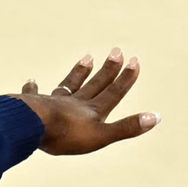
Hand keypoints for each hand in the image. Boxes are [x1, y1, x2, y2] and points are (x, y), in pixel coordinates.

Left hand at [18, 50, 160, 153]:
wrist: (32, 126)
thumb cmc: (66, 134)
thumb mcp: (101, 135)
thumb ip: (127, 127)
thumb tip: (156, 116)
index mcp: (93, 110)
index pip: (113, 92)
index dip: (126, 78)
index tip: (135, 60)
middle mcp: (76, 102)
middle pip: (95, 83)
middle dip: (108, 69)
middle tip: (116, 51)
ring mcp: (55, 102)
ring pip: (70, 84)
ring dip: (79, 72)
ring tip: (87, 57)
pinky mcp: (34, 105)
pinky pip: (35, 94)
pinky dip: (33, 88)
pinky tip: (31, 81)